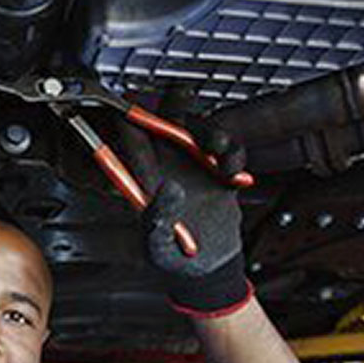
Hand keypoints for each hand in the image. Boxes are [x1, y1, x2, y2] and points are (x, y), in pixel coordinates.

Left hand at [119, 117, 253, 317]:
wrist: (208, 270)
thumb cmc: (174, 262)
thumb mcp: (159, 249)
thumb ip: (158, 221)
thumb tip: (169, 189)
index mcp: (145, 182)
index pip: (132, 145)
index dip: (129, 122)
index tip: (131, 104)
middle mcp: (167, 168)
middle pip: (166, 125)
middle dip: (174, 105)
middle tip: (181, 92)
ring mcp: (193, 168)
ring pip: (200, 132)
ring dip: (213, 133)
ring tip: (222, 152)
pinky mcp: (217, 173)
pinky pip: (227, 151)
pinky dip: (234, 155)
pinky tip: (234, 174)